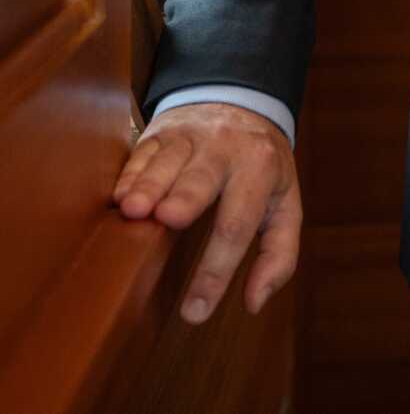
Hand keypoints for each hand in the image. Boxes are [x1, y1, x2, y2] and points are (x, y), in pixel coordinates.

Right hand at [112, 102, 301, 324]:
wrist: (242, 103)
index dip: (217, 270)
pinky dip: (131, 173)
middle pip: (203, 178)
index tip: (194, 312)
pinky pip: (144, 151)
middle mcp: (226, 148)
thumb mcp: (285, 203)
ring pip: (168, 161)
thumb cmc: (261, 168)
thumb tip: (254, 303)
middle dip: (186, 197)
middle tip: (168, 219)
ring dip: (149, 185)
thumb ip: (279, 254)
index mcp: (260, 169)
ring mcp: (191, 136)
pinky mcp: (162, 131)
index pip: (238, 224)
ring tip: (133, 210)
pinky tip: (120, 196)